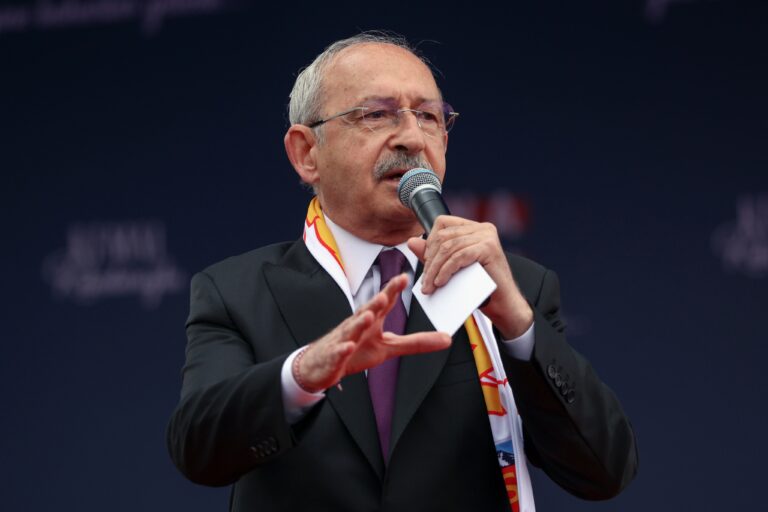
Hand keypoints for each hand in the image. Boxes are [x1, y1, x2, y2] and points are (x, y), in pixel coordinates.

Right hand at [295, 274, 451, 391]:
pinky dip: (342, 350)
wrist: (322, 364)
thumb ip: (417, 342)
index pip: (383, 303)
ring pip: (351, 330)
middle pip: (365, 312)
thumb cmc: (357, 349)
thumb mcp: (389, 347)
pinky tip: (348, 347)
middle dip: (374, 303)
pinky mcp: (334, 356)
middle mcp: (356, 325)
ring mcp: (343, 340)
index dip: (392, 290)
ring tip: (368, 317)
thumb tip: (447, 339)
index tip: (404, 278)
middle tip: (384, 295)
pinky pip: (338, 352)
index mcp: (371, 320)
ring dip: (358, 323)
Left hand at [407, 215, 532, 339]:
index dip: (430, 241)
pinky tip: (440, 282)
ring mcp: (487, 236)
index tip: (427, 262)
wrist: (503, 304)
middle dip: (430, 260)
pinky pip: (459, 256)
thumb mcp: (452, 268)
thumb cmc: (480, 286)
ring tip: (429, 286)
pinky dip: (446, 270)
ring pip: (449, 248)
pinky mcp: (489, 248)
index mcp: (474, 228)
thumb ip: (433, 254)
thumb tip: (412, 242)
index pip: (443, 223)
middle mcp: (482, 228)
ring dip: (435, 269)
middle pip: (444, 237)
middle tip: (425, 281)